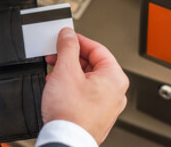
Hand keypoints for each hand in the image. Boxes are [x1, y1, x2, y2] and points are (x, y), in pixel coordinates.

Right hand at [42, 28, 128, 143]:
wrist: (65, 141)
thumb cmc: (71, 114)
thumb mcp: (66, 71)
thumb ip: (67, 47)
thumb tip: (68, 35)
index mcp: (115, 78)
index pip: (97, 49)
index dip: (78, 40)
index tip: (65, 37)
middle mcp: (116, 92)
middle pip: (93, 64)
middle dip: (71, 58)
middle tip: (55, 55)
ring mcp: (107, 106)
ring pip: (88, 80)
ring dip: (69, 73)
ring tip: (54, 73)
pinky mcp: (97, 116)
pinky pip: (86, 95)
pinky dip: (72, 88)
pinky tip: (58, 89)